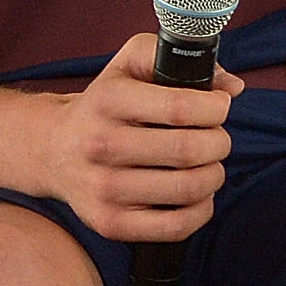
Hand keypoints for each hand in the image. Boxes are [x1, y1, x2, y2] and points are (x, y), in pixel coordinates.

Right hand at [40, 36, 244, 240]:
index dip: (216, 108)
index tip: (219, 107)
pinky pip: (176, 226)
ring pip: (188, 188)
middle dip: (219, 142)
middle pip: (189, 150)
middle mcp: (100, 144)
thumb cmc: (106, 104)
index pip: (181, 107)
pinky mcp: (110, 223)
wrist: (53, 149)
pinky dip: (201, 210)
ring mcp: (102, 188)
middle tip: (215, 139)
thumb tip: (232, 87)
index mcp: (108, 100)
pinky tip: (196, 194)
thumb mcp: (131, 64)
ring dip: (214, 175)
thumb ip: (180, 59)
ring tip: (207, 164)